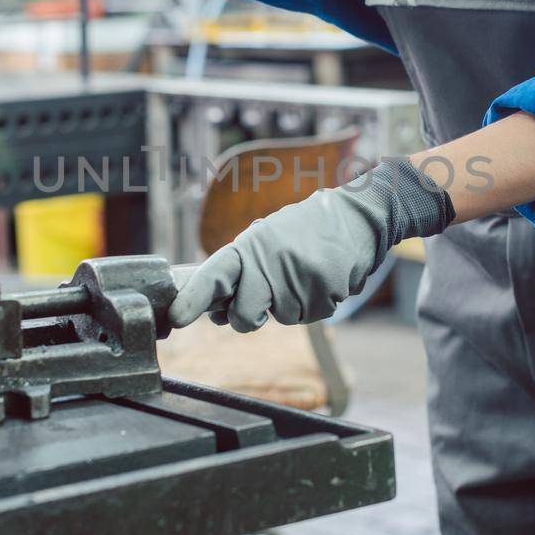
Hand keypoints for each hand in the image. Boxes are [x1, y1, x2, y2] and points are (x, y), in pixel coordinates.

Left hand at [169, 159, 453, 331]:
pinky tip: (323, 277)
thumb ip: (241, 271)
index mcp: (251, 245)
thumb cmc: (307, 229)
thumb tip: (217, 311)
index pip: (214, 275)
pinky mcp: (324, 292)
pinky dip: (316, 302)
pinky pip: (311, 315)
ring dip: (292, 303)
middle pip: (244, 317)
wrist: (358, 216)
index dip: (193, 299)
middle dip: (250, 318)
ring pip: (282, 317)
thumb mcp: (268, 237)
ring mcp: (297, 278)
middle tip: (264, 302)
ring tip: (305, 272)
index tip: (176, 317)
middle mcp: (270, 262)